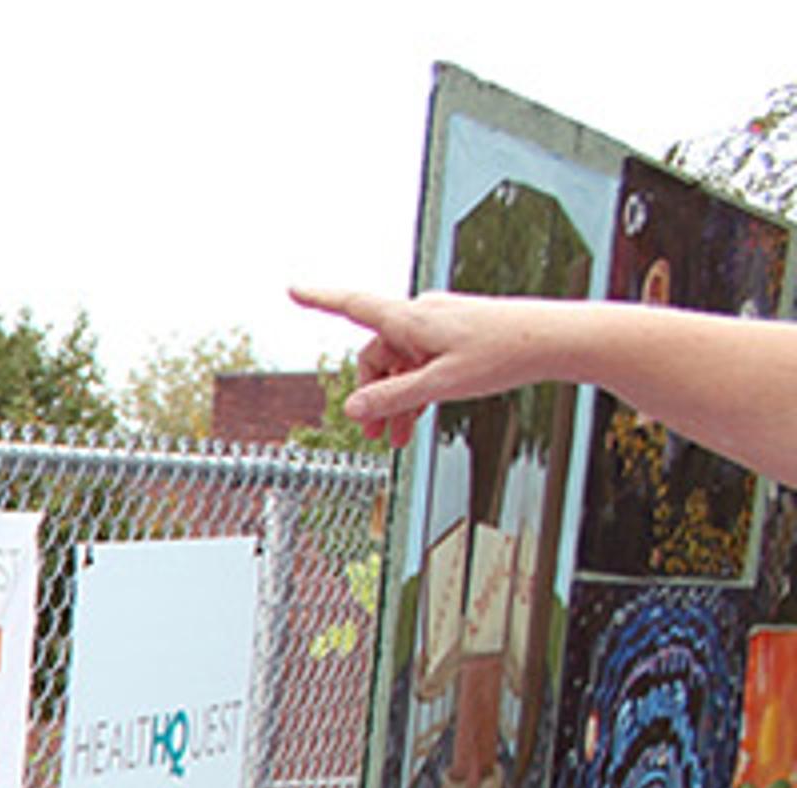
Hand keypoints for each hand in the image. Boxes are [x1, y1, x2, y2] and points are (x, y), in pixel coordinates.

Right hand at [291, 285, 562, 447]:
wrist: (555, 340)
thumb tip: (353, 408)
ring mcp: (439, 326)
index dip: (319, 299)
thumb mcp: (442, 384)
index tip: (293, 289)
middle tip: (374, 435)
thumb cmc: (505, 352)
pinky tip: (418, 417)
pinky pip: (422, 364)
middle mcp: (421, 316)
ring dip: (395, 400)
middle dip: (372, 396)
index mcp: (411, 319)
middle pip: (377, 355)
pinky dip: (415, 390)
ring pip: (400, 365)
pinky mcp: (456, 335)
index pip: (353, 306)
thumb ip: (393, 398)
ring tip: (398, 438)